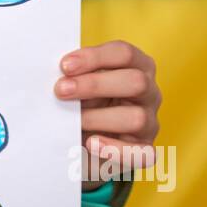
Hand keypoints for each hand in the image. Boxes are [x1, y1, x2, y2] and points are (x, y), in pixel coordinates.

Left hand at [54, 40, 159, 190]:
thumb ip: (75, 76)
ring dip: (98, 118)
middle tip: (61, 90)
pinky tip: (91, 143)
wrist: (83, 142)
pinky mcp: (145, 150)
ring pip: (137, 117)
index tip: (64, 66)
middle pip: (136, 81)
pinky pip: (141, 153)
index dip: (94, 57)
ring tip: (74, 121)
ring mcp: (150, 122)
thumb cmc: (83, 103)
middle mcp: (149, 93)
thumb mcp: (81, 85)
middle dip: (94, 84)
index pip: (125, 53)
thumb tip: (56, 74)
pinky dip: (114, 149)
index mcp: (137, 67)